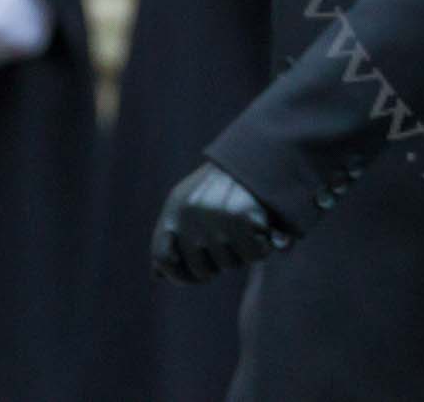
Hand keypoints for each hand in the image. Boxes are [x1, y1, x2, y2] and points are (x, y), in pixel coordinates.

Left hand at [151, 162, 290, 284]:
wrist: (259, 147)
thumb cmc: (225, 179)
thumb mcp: (190, 199)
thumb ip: (172, 235)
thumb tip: (156, 275)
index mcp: (175, 208)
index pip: (163, 259)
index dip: (177, 275)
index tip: (197, 276)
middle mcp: (190, 214)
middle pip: (200, 269)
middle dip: (217, 267)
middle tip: (230, 252)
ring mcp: (215, 216)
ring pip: (229, 264)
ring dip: (242, 258)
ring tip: (249, 238)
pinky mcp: (242, 216)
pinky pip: (253, 254)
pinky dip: (262, 250)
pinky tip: (266, 238)